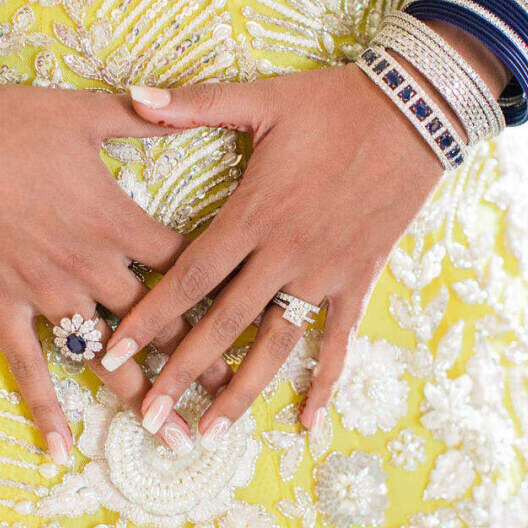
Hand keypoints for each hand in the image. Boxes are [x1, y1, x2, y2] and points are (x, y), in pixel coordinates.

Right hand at [0, 83, 231, 459]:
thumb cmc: (10, 122)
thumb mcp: (84, 112)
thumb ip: (142, 119)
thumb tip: (182, 104)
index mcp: (118, 221)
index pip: (185, 266)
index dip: (221, 293)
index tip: (252, 322)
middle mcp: (92, 266)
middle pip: (159, 324)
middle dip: (199, 363)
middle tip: (232, 402)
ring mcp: (46, 292)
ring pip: (105, 356)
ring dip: (142, 398)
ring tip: (174, 440)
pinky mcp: (2, 305)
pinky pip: (28, 365)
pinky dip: (44, 408)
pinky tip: (60, 449)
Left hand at [100, 65, 445, 443]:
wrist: (416, 111)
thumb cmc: (332, 103)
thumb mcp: (261, 98)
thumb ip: (193, 105)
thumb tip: (133, 96)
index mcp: (252, 214)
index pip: (187, 278)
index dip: (147, 317)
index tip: (111, 351)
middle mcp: (284, 254)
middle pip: (222, 325)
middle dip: (180, 373)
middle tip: (149, 417)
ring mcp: (324, 272)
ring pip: (275, 345)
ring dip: (241, 391)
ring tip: (209, 431)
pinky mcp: (359, 278)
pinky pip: (340, 340)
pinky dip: (324, 382)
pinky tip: (307, 422)